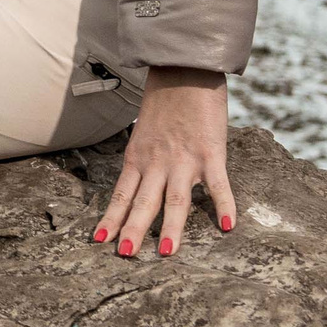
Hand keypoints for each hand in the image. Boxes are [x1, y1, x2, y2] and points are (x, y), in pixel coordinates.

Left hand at [95, 67, 234, 257]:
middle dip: (132, 230)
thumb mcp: (143, 133)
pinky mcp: (211, 152)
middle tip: (125, 255)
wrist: (183, 70)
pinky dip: (224, 205)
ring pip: (175, 200)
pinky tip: (227, 226)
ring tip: (167, 253)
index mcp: (138, 158)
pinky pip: (219, 184)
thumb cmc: (165, 102)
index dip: (110, 219)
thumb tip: (140, 181)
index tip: (99, 241)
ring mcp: (184, 159)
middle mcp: (157, 162)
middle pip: (142, 202)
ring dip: (171, 227)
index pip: (120, 195)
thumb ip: (143, 159)